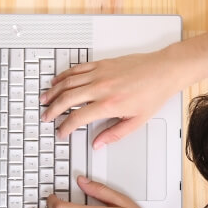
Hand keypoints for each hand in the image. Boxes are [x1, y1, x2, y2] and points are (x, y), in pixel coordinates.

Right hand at [39, 48, 183, 147]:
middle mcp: (101, 88)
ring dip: (53, 92)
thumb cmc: (153, 94)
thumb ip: (114, 134)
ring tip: (45, 100)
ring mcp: (100, 74)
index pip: (78, 118)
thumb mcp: (136, 121)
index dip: (65, 127)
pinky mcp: (102, 64)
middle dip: (52, 110)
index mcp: (109, 105)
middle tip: (46, 117)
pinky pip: (77, 69)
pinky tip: (58, 81)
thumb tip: (98, 143)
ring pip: (68, 82)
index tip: (61, 132)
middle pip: (67, 99)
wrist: (163, 71)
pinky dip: (64, 76)